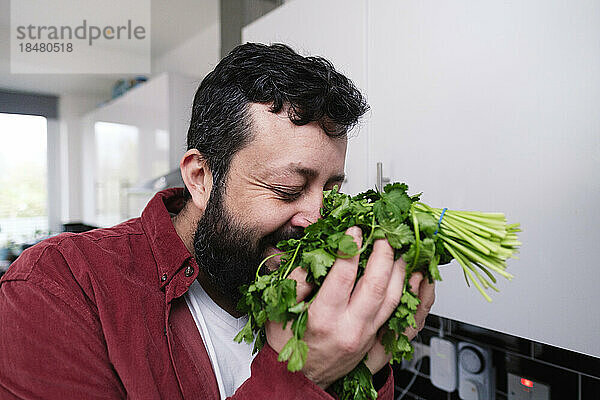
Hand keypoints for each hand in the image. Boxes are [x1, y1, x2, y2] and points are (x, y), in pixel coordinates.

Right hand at [266, 226, 427, 388]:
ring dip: (400, 270)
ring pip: (393, 299)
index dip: (351, 248)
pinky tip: (414, 278)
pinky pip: (400, 315)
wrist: (300, 380)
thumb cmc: (289, 344)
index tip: (354, 229)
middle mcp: (349, 328)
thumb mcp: (281, 310)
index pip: (343, 276)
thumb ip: (297, 279)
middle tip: (383, 234)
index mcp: (323, 318)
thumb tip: (316, 251)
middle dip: (383, 255)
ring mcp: (366, 336)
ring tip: (399, 250)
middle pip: (375, 286)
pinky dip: (411, 294)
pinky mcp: (375, 340)